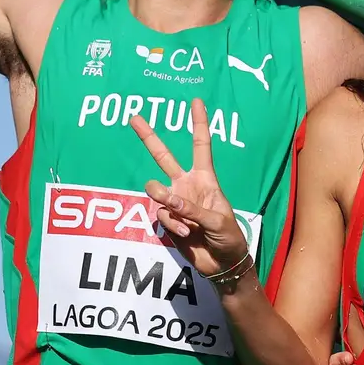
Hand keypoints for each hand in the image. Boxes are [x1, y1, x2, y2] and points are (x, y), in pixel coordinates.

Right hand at [130, 98, 252, 282]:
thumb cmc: (229, 237)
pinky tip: (186, 234)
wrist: (222, 263)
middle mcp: (187, 185)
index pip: (201, 145)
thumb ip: (191, 208)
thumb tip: (166, 198)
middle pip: (164, 157)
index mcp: (206, 179)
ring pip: (156, 190)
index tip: (196, 101)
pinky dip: (172, 225)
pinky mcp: (167, 219)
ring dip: (166, 203)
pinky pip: (159, 214)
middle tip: (134, 117)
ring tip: (185, 221)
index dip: (199, 123)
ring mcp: (175, 202)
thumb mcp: (218, 220)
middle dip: (148, 137)